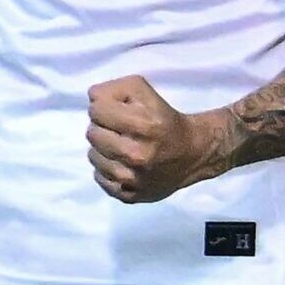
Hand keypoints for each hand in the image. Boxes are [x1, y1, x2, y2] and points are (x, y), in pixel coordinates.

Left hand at [86, 75, 231, 203]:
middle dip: (103, 126)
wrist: (192, 154)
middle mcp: (137, 155)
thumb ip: (115, 88)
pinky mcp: (129, 196)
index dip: (103, 106)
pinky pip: (99, 178)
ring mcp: (133, 179)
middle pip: (92, 133)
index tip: (115, 110)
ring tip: (121, 145)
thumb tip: (93, 98)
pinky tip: (122, 162)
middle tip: (120, 129)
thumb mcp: (144, 91)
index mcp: (145, 126)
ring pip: (93, 156)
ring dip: (103, 148)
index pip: (96, 110)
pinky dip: (106, 169)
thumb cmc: (165, 118)